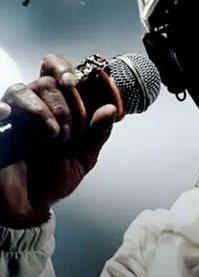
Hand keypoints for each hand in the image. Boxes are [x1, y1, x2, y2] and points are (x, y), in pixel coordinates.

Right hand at [0, 54, 115, 227]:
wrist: (29, 207)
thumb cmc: (54, 179)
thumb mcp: (83, 158)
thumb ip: (97, 134)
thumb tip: (110, 109)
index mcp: (56, 107)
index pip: (57, 71)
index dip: (65, 68)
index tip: (75, 82)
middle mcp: (33, 107)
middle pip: (45, 81)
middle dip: (63, 103)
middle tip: (69, 132)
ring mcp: (13, 118)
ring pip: (21, 90)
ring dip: (42, 109)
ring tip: (53, 135)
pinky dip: (2, 109)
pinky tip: (8, 115)